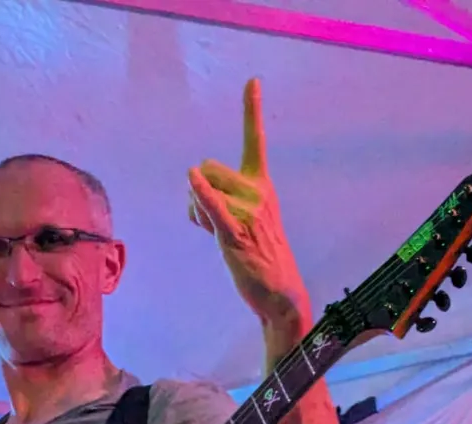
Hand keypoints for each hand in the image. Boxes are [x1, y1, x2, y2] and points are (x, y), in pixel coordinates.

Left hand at [188, 78, 310, 340]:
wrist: (279, 294)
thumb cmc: (258, 257)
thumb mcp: (240, 221)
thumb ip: (216, 202)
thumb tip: (193, 189)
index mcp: (261, 185)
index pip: (256, 140)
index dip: (251, 110)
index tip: (252, 80)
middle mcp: (257, 194)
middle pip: (210, 168)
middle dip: (199, 190)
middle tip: (208, 220)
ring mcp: (248, 214)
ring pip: (204, 192)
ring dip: (195, 211)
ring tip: (212, 234)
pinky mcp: (236, 236)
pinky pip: (214, 208)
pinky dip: (201, 194)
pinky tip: (192, 179)